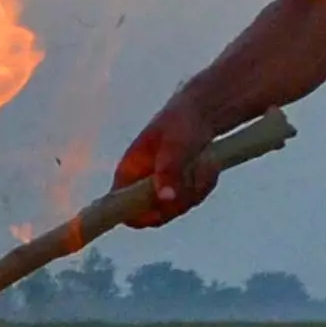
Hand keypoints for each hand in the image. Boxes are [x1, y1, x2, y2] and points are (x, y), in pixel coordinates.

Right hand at [113, 92, 217, 223]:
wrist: (203, 112)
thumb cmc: (181, 122)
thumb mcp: (175, 145)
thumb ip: (168, 171)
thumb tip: (164, 198)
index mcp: (127, 173)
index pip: (119, 207)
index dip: (136, 214)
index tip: (162, 205)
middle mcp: (139, 185)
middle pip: (155, 214)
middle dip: (180, 196)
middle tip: (194, 173)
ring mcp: (160, 189)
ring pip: (178, 207)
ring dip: (196, 185)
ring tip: (202, 160)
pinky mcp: (178, 190)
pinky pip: (193, 199)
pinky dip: (205, 182)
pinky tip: (207, 163)